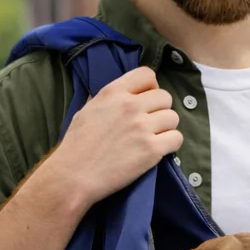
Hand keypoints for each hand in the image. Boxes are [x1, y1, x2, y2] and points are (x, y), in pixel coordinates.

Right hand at [49, 66, 183, 206]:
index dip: (150, 87)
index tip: (146, 100)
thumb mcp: (87, 110)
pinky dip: (170, 144)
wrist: (73, 176)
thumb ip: (108, 99)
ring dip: (166, 128)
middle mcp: (130, 106)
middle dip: (160, 110)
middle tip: (149, 124)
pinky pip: (177, 138)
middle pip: (165, 97)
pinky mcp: (151, 150)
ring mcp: (142, 127)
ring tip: (153, 138)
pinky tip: (158, 150)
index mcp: (113, 92)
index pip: (147, 74)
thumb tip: (124, 93)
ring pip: (173, 118)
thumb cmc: (76, 145)